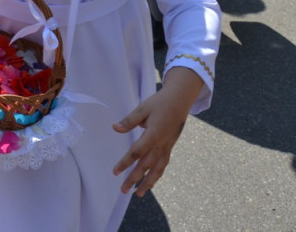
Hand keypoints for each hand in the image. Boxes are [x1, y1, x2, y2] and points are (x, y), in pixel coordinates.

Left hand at [112, 67, 202, 196]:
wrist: (180, 100)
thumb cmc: (160, 103)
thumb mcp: (143, 108)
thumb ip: (129, 121)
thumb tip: (115, 128)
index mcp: (153, 135)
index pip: (136, 153)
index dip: (125, 163)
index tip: (115, 172)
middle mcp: (161, 144)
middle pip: (146, 165)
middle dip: (134, 179)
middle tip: (123, 190)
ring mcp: (167, 147)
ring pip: (157, 169)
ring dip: (147, 182)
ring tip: (138, 194)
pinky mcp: (170, 147)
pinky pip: (163, 165)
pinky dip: (157, 175)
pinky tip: (151, 182)